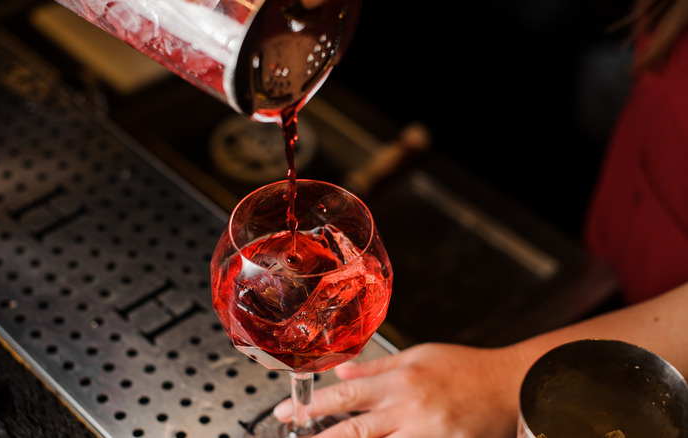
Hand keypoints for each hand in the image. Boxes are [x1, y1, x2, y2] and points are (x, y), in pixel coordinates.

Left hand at [274, 343, 526, 437]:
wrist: (512, 385)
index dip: (312, 405)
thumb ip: (378, 369)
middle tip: (294, 432)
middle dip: (319, 437)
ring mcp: (427, 435)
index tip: (288, 411)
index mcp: (402, 381)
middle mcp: (410, 410)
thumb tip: (343, 372)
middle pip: (354, 432)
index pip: (346, 396)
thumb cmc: (466, 368)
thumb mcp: (419, 356)